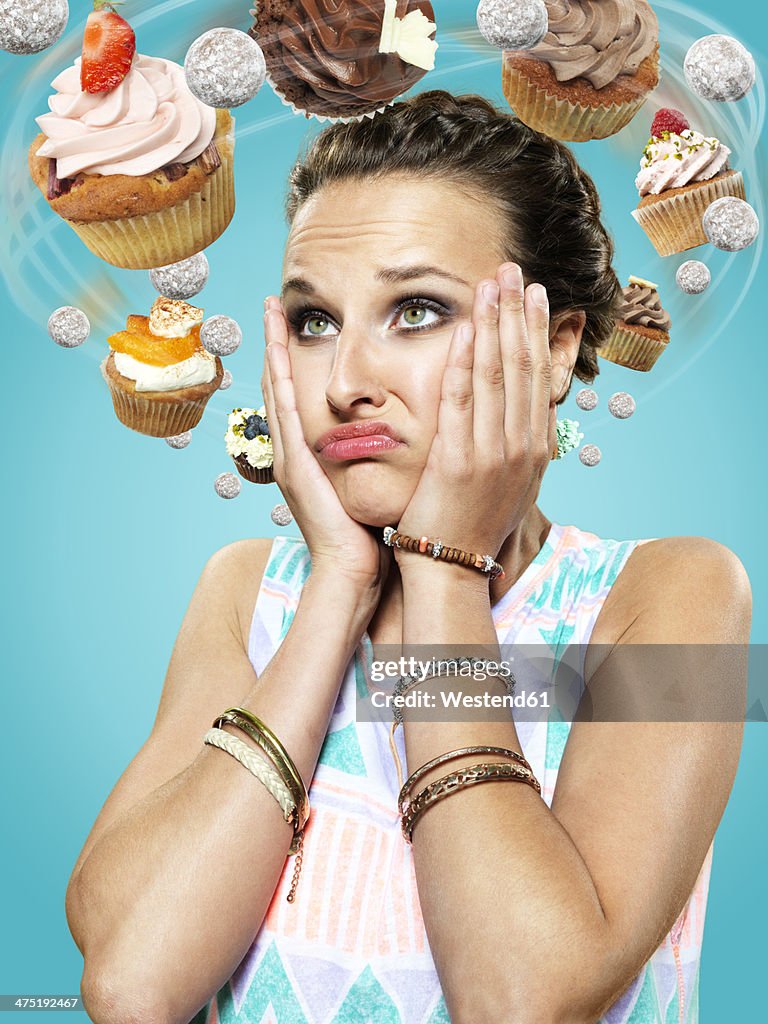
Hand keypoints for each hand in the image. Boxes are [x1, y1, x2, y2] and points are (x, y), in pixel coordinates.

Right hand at [261, 297, 392, 594]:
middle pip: (282, 385)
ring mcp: (289, 458)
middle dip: (277, 343)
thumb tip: (394, 435)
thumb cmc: (367, 536)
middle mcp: (294, 452)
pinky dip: (279, 381)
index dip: (297, 360)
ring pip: (278, 391)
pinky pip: (285, 414)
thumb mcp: (368, 486)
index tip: (300, 325)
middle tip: (275, 304)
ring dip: (273, 350)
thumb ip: (373, 459)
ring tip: (272, 313)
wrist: (352, 573)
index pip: (302, 395)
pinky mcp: (294, 467)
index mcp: (312, 455)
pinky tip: (278, 352)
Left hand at [393, 262, 556, 570]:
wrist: (451, 565)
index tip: (534, 296)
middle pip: (522, 366)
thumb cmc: (474, 524)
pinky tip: (461, 328)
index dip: (536, 332)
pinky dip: (461, 360)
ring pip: (494, 375)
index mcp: (535, 450)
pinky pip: (460, 400)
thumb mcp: (510, 484)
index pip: (539, 378)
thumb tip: (523, 412)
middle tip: (515, 270)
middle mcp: (521, 447)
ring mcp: (491, 453)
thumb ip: (517, 444)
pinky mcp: (457, 460)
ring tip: (492, 283)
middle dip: (518, 314)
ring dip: (493, 324)